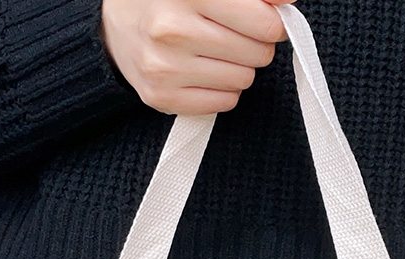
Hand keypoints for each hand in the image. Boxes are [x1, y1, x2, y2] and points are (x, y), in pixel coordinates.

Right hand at [100, 0, 294, 114]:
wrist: (116, 27)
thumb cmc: (169, 0)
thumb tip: (287, 0)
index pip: (262, 21)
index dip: (273, 21)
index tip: (264, 19)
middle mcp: (172, 30)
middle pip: (257, 52)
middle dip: (255, 43)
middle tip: (234, 35)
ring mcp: (165, 68)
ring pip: (244, 79)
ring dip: (240, 67)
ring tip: (216, 52)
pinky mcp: (163, 98)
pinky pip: (225, 102)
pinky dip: (224, 89)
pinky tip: (205, 71)